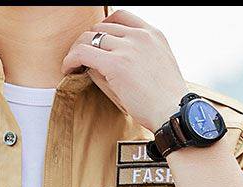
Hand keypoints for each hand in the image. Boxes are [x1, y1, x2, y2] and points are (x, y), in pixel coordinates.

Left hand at [62, 10, 186, 132]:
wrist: (173, 112)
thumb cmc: (164, 101)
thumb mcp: (153, 70)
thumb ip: (131, 60)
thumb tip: (101, 63)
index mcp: (153, 34)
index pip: (121, 17)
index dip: (103, 28)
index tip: (96, 43)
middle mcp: (140, 36)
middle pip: (102, 27)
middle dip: (88, 41)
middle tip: (80, 58)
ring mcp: (128, 48)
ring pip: (90, 37)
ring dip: (77, 50)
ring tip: (72, 65)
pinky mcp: (116, 64)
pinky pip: (83, 53)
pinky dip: (71, 59)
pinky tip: (68, 70)